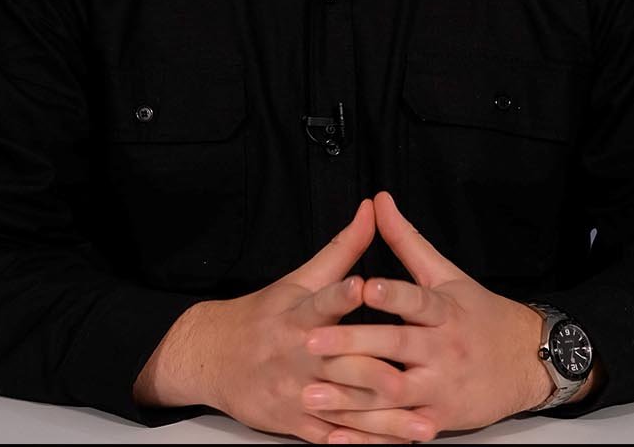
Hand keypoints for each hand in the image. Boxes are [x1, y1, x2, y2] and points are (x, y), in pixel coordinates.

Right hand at [134, 198, 423, 443]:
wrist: (211, 358)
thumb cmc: (262, 316)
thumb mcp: (297, 280)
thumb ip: (341, 250)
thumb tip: (371, 210)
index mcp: (297, 316)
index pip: (320, 302)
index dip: (340, 295)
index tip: (362, 287)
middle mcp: (296, 356)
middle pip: (338, 366)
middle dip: (374, 374)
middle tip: (408, 379)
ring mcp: (296, 394)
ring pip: (344, 409)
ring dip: (385, 422)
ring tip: (422, 427)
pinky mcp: (295, 423)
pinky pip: (334, 438)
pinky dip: (365, 444)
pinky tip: (395, 446)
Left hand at [301, 191, 552, 435]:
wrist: (528, 361)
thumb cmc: (481, 315)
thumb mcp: (447, 275)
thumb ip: (408, 242)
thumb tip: (381, 201)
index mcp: (444, 311)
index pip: (416, 300)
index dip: (391, 294)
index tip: (363, 286)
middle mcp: (443, 349)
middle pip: (397, 347)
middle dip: (353, 345)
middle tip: (312, 343)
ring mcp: (442, 386)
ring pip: (394, 393)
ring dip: (351, 396)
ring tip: (312, 393)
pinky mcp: (440, 418)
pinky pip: (400, 429)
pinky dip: (369, 434)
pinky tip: (338, 435)